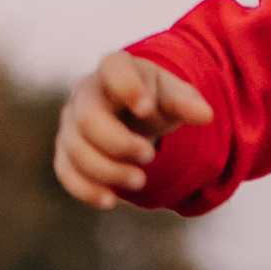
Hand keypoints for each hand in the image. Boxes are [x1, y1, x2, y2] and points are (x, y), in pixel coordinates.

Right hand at [54, 50, 214, 210]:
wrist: (132, 116)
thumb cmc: (154, 101)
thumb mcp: (173, 96)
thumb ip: (185, 102)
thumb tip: (206, 115)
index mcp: (115, 69)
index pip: (113, 69)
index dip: (127, 88)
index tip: (147, 108)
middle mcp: (85, 93)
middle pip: (88, 118)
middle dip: (119, 143)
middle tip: (150, 155)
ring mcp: (71, 123)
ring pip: (76, 149)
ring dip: (108, 171)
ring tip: (140, 181)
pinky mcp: (66, 151)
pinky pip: (65, 172)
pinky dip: (86, 189)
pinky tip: (110, 200)